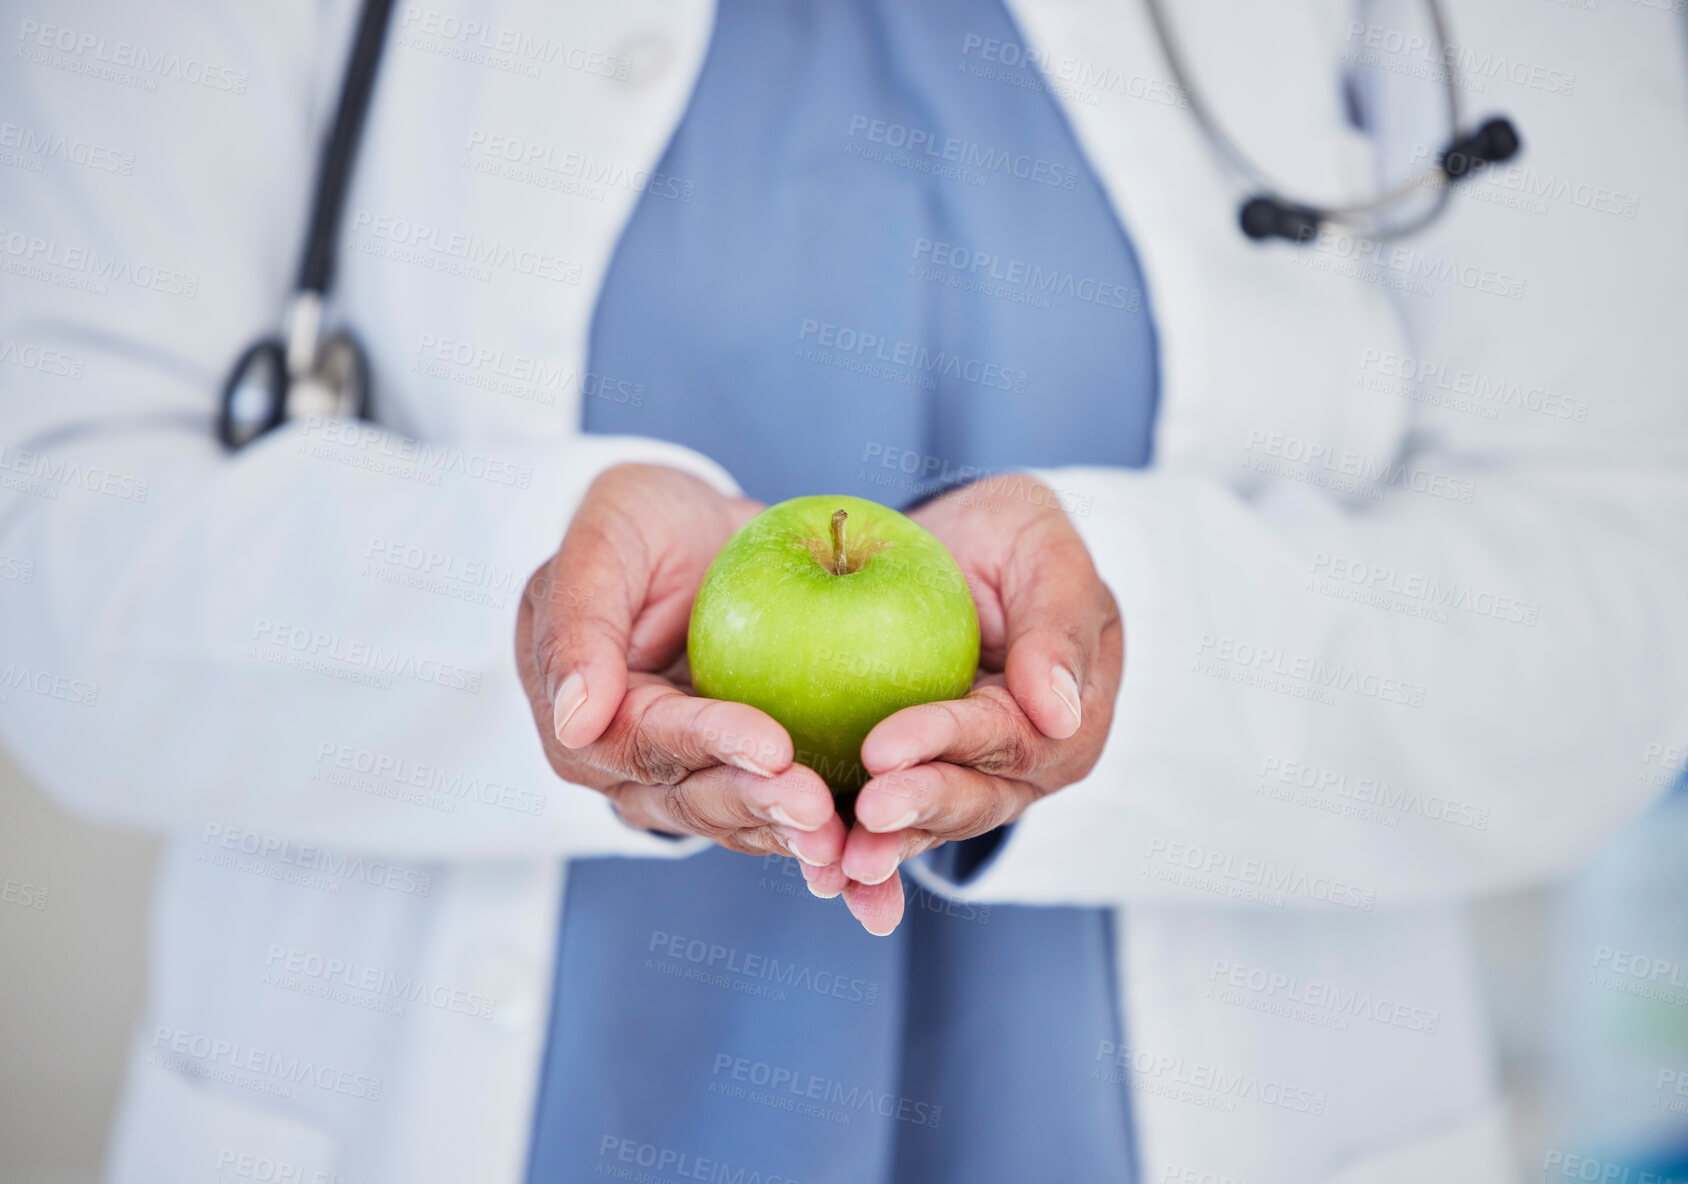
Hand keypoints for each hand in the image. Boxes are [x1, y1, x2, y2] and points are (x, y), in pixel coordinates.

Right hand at [516, 463, 842, 864]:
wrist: (703, 536)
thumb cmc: (643, 522)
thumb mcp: (604, 539)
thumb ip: (580, 624)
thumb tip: (574, 721)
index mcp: (583, 721)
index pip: (647, 741)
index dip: (710, 746)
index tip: (774, 746)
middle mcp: (631, 769)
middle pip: (695, 798)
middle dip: (760, 806)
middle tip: (822, 810)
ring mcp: (690, 782)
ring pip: (742, 821)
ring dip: (793, 836)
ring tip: (848, 839)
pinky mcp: (747, 781)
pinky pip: (784, 815)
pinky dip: (827, 834)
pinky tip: (870, 854)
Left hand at [802, 475, 1122, 934]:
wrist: (950, 548)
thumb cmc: (1004, 535)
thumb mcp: (1040, 543)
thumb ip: (1056, 620)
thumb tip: (1061, 715)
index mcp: (1069, 717)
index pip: (1008, 734)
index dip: (946, 742)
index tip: (881, 748)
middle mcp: (1023, 766)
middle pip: (973, 796)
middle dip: (917, 810)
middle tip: (863, 816)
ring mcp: (968, 782)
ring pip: (929, 824)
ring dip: (887, 848)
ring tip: (838, 867)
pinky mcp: (913, 785)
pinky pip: (885, 824)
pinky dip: (854, 850)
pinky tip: (820, 875)